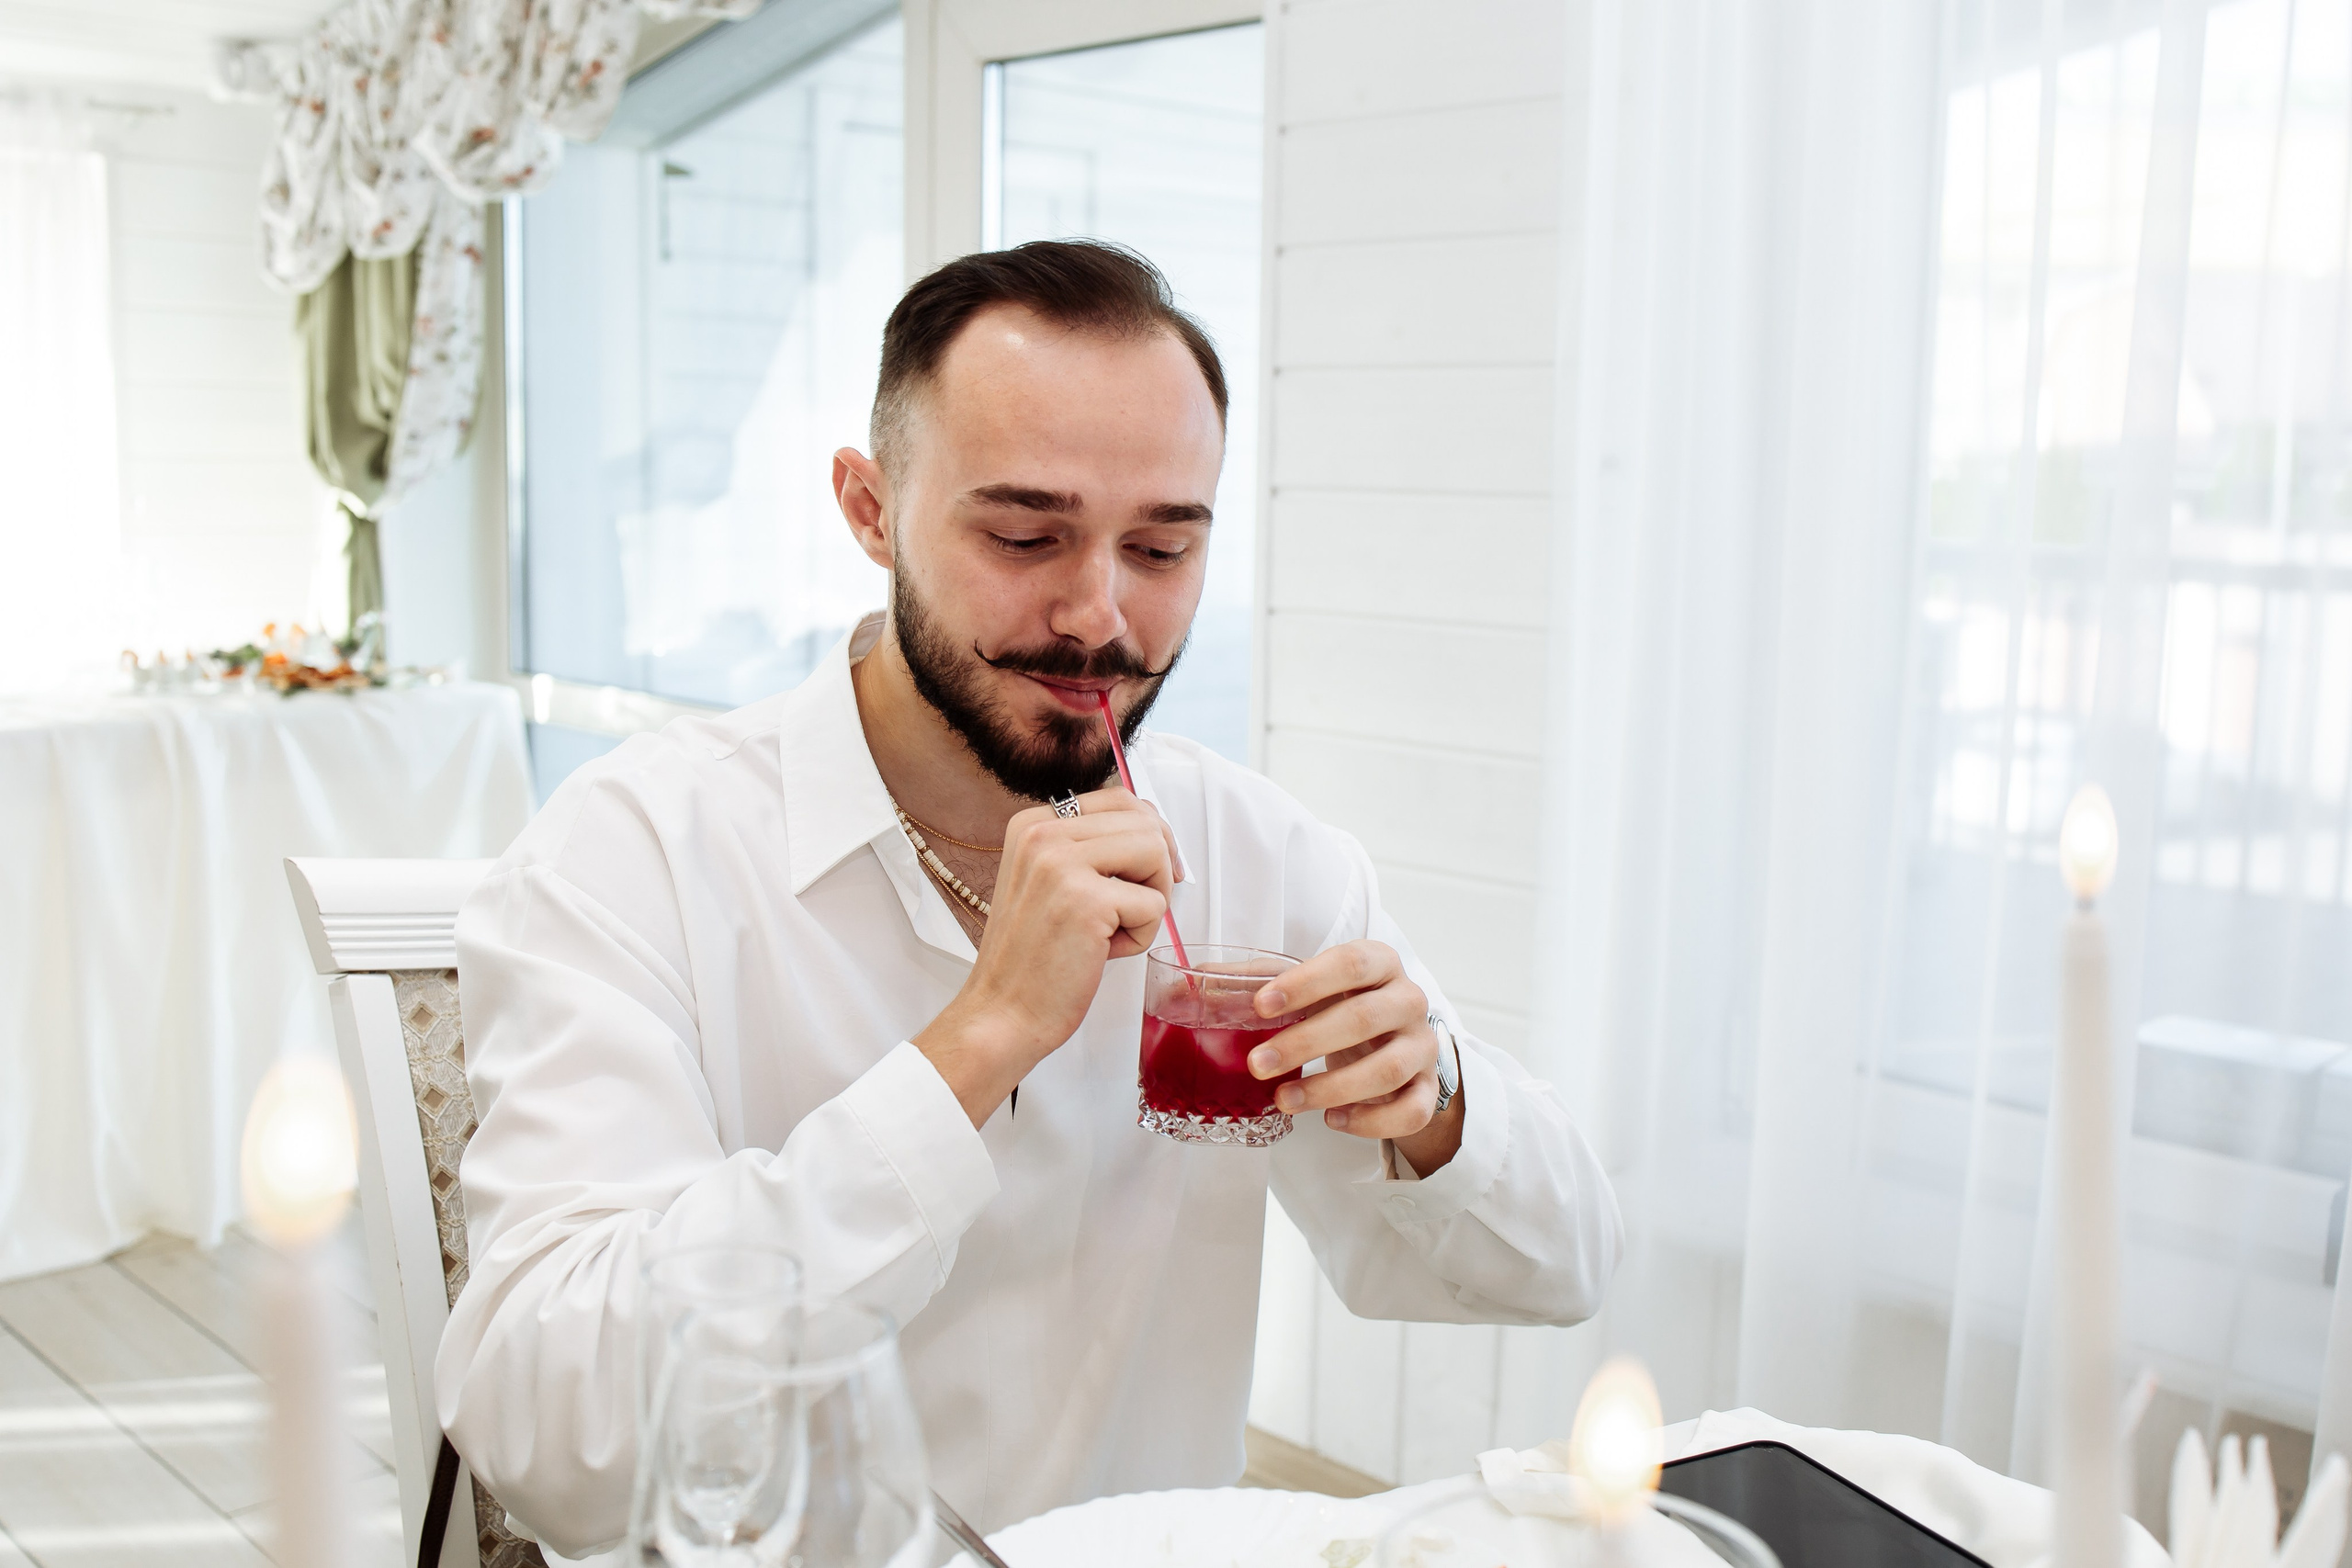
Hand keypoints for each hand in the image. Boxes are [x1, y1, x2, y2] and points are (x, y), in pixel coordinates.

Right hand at [915, 787, 1177, 1124]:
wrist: (1002, 1014)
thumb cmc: (1033, 960)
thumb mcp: (1049, 883)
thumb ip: (1088, 851)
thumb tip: (1155, 830)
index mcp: (1032, 824)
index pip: (1120, 799)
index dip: (1152, 834)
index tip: (1156, 871)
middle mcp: (1042, 833)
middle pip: (1145, 822)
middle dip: (1158, 868)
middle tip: (1135, 909)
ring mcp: (1061, 863)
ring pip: (1156, 853)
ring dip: (1151, 899)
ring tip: (1113, 930)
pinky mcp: (1085, 900)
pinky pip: (1154, 904)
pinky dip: (1141, 937)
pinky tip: (1102, 953)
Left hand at [1247, 940, 1463, 1172]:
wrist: (1393, 1040)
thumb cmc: (1340, 1005)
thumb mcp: (1304, 986)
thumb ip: (1254, 980)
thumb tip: (1190, 983)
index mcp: (1379, 962)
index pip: (1350, 963)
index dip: (1305, 982)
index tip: (1260, 1005)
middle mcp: (1408, 999)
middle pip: (1365, 1018)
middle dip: (1306, 1043)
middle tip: (1258, 1064)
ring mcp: (1423, 1045)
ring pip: (1388, 1069)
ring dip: (1331, 1087)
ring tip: (1284, 1099)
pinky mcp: (1428, 1088)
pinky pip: (1411, 1110)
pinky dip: (1371, 1121)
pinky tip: (1332, 1120)